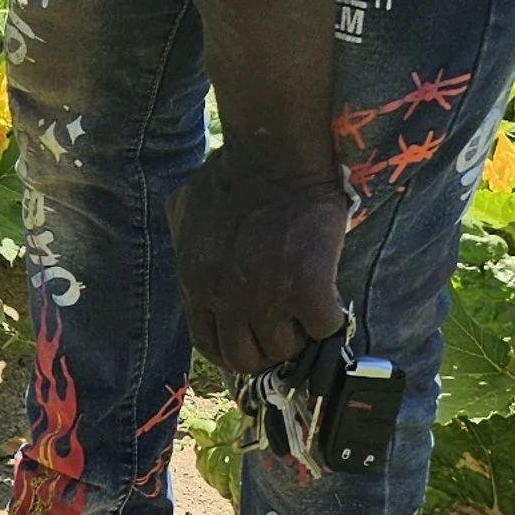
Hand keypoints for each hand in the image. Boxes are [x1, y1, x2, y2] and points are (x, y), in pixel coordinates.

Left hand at [167, 153, 347, 376]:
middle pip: (246, 359)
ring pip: (285, 348)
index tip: (251, 342)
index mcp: (196, 283)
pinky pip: (324, 327)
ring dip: (298, 333)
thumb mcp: (185, 210)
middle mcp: (227, 298)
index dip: (232, 350)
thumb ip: (184, 243)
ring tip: (305, 307)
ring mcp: (267, 297)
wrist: (274, 155)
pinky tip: (328, 294)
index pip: (209, 345)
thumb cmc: (229, 173)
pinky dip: (330, 317)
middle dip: (266, 349)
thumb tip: (191, 258)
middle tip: (284, 328)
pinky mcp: (309, 289)